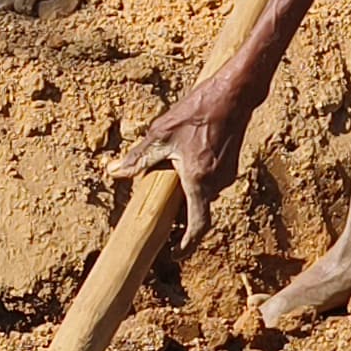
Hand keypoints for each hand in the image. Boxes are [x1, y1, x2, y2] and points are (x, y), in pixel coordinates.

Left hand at [107, 76, 255, 249]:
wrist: (235, 94)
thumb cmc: (199, 111)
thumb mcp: (162, 133)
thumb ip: (139, 157)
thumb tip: (115, 171)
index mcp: (199, 181)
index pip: (198, 226)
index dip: (188, 246)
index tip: (177, 256)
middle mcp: (217, 183)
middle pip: (197, 209)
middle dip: (179, 213)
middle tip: (161, 210)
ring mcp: (227, 174)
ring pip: (203, 193)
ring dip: (188, 192)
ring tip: (170, 174)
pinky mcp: (231, 165)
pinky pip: (211, 181)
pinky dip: (198, 179)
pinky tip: (186, 158)